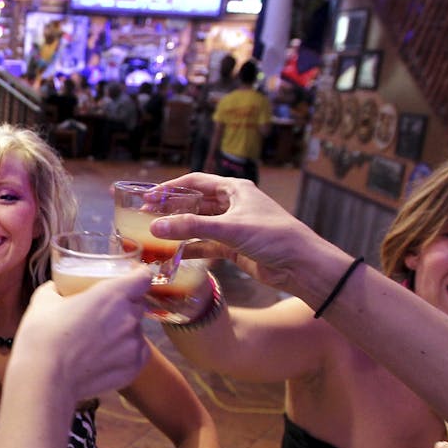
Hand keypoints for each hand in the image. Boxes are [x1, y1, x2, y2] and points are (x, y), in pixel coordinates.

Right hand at [12, 270, 150, 401]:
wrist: (45, 379)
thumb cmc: (43, 336)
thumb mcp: (43, 301)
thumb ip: (56, 290)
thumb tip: (56, 289)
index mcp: (112, 294)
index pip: (143, 277)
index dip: (137, 276)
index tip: (130, 278)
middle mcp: (129, 317)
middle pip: (137, 305)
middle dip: (124, 307)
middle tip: (103, 314)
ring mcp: (134, 345)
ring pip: (136, 331)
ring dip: (124, 331)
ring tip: (99, 341)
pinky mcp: (133, 368)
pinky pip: (138, 353)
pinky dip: (126, 353)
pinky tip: (106, 357)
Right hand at [147, 173, 332, 293]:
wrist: (301, 265)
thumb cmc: (273, 236)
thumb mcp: (229, 228)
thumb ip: (191, 227)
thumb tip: (155, 226)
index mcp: (235, 189)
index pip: (195, 182)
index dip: (170, 188)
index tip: (148, 197)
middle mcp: (233, 204)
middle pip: (195, 203)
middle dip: (171, 209)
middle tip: (146, 217)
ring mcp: (234, 226)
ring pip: (199, 224)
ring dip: (180, 229)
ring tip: (155, 235)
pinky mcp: (235, 247)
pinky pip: (207, 245)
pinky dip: (191, 248)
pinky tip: (174, 254)